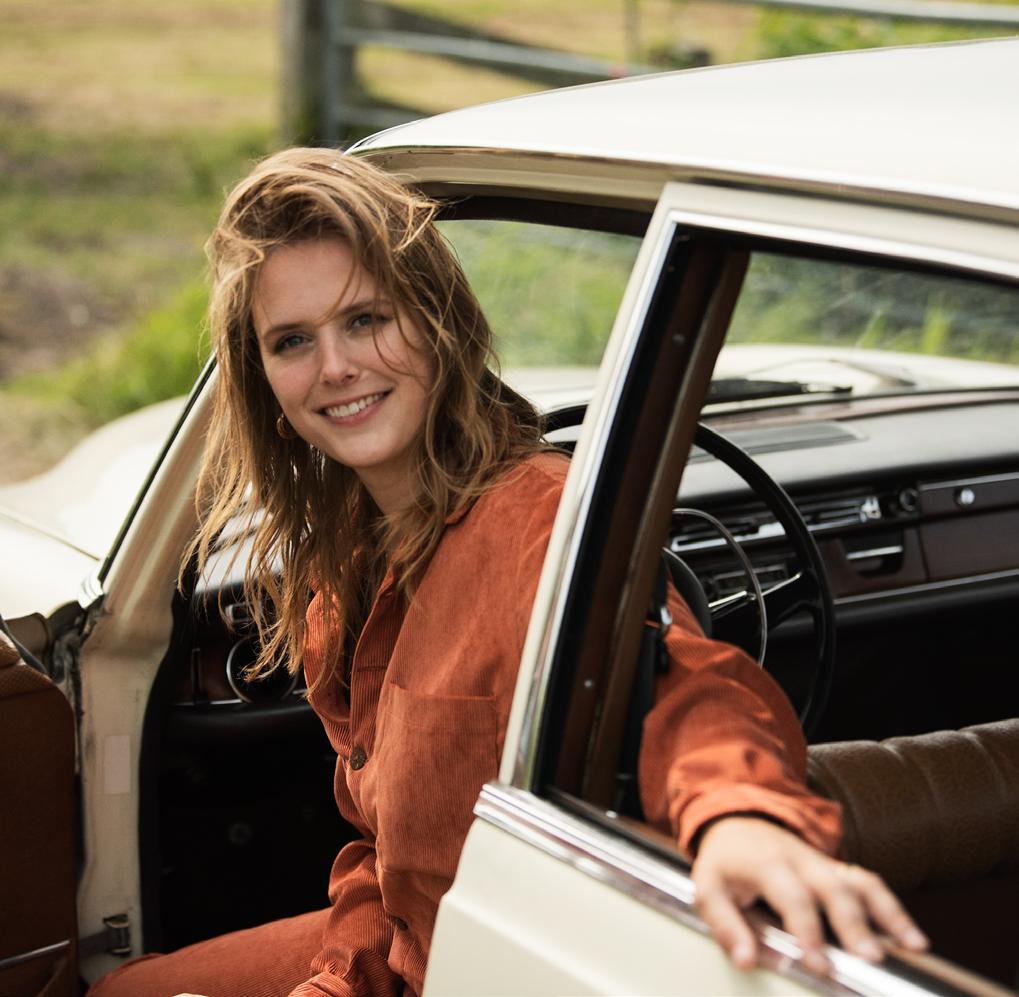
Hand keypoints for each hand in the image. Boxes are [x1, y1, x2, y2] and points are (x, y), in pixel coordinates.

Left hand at [692, 816, 927, 974]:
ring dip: (888, 913)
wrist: (738, 821)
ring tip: (913, 946)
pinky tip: (914, 939)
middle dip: (854, 924)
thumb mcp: (709, 888)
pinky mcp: (837, 870)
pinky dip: (893, 908)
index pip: (792, 896)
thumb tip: (745, 960)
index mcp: (767, 864)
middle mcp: (802, 861)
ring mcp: (823, 864)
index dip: (806, 930)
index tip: (819, 964)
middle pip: (834, 888)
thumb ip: (726, 926)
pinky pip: (868, 884)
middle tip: (870, 959)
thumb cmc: (725, 862)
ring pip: (860, 882)